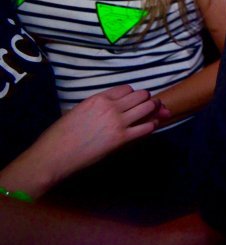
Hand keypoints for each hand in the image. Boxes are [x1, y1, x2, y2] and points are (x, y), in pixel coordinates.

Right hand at [4, 85, 168, 196]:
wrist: (54, 155)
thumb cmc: (60, 136)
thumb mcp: (78, 111)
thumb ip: (97, 106)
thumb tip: (110, 107)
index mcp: (98, 98)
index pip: (127, 89)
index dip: (132, 94)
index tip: (133, 101)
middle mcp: (110, 107)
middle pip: (141, 95)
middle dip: (146, 100)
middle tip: (149, 106)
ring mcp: (117, 122)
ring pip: (147, 107)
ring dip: (153, 110)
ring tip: (154, 114)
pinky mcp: (121, 139)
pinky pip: (146, 127)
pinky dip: (152, 125)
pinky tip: (150, 127)